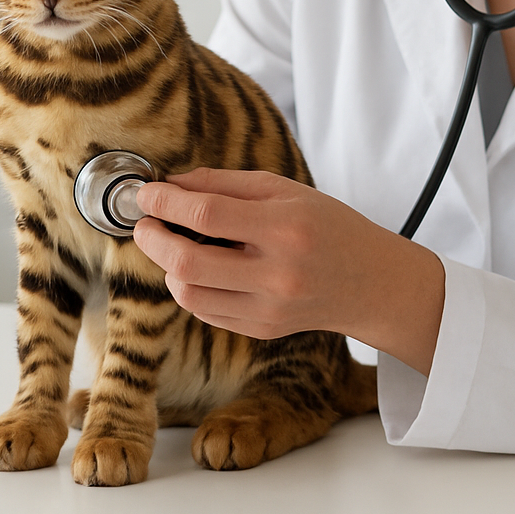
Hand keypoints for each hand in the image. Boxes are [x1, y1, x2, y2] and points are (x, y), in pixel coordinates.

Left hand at [132, 169, 445, 373]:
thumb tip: (172, 183)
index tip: (146, 194)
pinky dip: (189, 287)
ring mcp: (268, 308)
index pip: (207, 214)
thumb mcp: (285, 190)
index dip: (165, 202)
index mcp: (285, 228)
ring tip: (173, 246)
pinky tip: (199, 269)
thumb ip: (226, 184)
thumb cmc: (328, 227)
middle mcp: (276, 274)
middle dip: (152, 239)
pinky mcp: (261, 330)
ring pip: (188, 293)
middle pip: (187, 261)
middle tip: (144, 224)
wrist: (370, 282)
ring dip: (167, 266)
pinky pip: (204, 311)